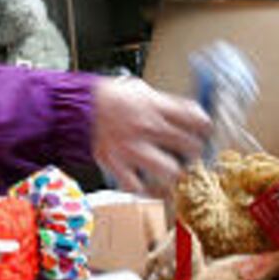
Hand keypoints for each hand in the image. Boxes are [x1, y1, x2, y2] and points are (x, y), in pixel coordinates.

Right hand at [91, 77, 211, 194]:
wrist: (73, 107)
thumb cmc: (103, 96)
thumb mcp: (137, 88)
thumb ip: (159, 102)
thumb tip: (178, 111)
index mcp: (154, 106)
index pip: (195, 117)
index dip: (205, 126)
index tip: (204, 130)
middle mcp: (147, 128)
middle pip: (189, 146)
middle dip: (195, 150)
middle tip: (191, 151)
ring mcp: (132, 149)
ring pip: (170, 171)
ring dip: (174, 173)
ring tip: (173, 171)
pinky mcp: (116, 164)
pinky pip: (138, 187)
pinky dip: (145, 190)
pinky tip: (151, 187)